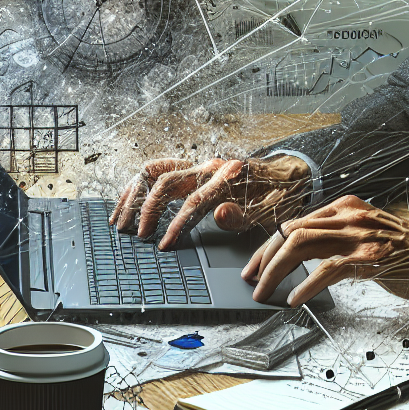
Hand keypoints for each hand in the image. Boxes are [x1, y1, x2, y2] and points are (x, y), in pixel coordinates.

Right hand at [109, 155, 311, 248]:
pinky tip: (127, 203)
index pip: (193, 201)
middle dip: (148, 210)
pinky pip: (157, 171)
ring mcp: (198, 165)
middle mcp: (208, 166)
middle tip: (139, 236)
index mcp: (227, 176)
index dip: (175, 224)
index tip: (163, 244)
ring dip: (135, 196)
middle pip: (166, 182)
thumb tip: (219, 214)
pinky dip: (138, 187)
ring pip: (154, 172)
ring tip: (121, 221)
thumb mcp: (268, 210)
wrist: (287, 173)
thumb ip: (242, 214)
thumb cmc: (278, 194)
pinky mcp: (191, 168)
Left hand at [241, 194, 408, 306]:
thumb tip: (302, 252)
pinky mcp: (368, 257)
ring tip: (265, 291)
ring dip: (276, 271)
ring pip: (301, 245)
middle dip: (264, 257)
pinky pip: (327, 269)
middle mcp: (348, 215)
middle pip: (290, 230)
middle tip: (252, 279)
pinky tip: (295, 298)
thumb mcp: (368, 231)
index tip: (256, 264)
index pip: (295, 221)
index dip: (270, 244)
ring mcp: (358, 235)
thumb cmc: (407, 249)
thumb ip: (338, 235)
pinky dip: (305, 285)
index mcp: (345, 206)